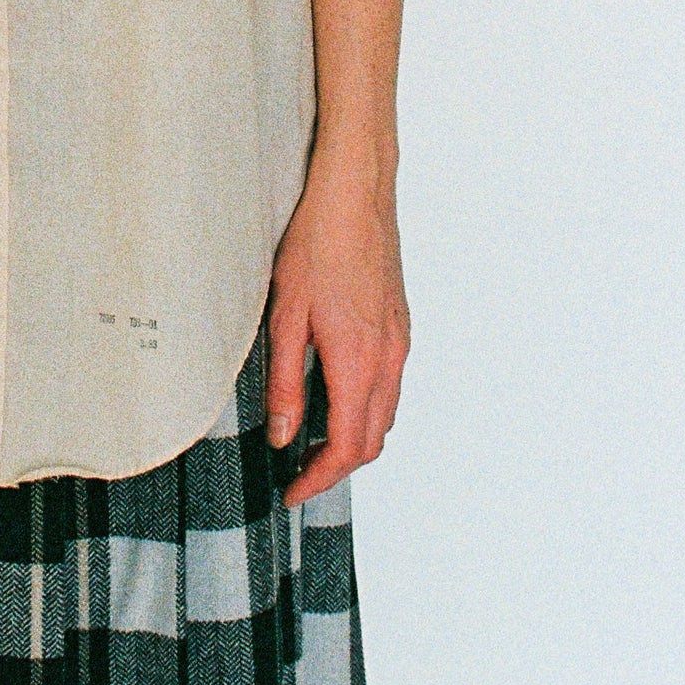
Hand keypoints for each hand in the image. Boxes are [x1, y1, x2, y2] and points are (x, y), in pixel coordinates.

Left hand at [265, 138, 410, 509]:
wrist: (355, 193)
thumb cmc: (317, 243)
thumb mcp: (285, 315)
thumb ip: (286, 382)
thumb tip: (284, 434)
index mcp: (358, 360)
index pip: (348, 446)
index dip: (320, 478)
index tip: (292, 490)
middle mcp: (388, 358)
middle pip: (372, 439)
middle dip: (337, 465)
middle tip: (298, 472)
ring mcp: (399, 341)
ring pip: (384, 413)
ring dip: (354, 438)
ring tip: (312, 440)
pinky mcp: (399, 325)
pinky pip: (389, 384)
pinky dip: (366, 407)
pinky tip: (335, 395)